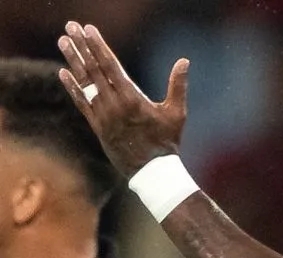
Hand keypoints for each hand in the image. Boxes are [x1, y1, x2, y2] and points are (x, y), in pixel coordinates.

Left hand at [55, 25, 185, 178]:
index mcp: (132, 99)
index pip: (111, 66)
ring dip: (72, 59)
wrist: (152, 172)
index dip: (98, 46)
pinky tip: (63, 71)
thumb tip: (184, 61)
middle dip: (81, 46)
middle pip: (93, 69)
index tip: (89, 30)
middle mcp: (113, 104)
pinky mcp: (97, 125)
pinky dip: (71, 86)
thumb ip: (178, 86)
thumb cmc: (168, 141)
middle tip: (71, 27)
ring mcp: (102, 115)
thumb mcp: (177, 113)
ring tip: (62, 41)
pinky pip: (80, 102)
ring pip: (84, 82)